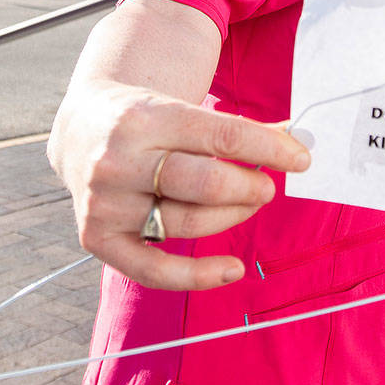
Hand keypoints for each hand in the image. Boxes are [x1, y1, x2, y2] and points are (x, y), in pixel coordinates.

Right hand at [48, 80, 309, 291]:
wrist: (83, 129)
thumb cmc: (150, 121)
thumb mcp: (185, 109)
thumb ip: (238, 130)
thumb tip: (295, 143)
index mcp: (147, 117)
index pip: (224, 135)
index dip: (271, 149)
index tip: (301, 158)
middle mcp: (119, 160)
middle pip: (206, 183)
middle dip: (251, 187)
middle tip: (267, 187)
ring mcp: (105, 202)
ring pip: (188, 222)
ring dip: (233, 216)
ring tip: (248, 203)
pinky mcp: (97, 238)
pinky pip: (154, 269)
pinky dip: (198, 275)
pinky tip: (233, 270)